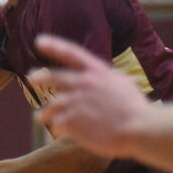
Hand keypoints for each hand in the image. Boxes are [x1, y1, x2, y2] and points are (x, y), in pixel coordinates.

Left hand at [29, 34, 147, 157]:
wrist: (140, 129)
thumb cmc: (136, 109)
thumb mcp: (122, 85)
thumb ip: (106, 79)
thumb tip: (99, 75)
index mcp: (97, 73)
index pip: (72, 53)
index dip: (54, 45)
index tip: (39, 40)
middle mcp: (83, 84)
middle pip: (53, 77)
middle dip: (40, 77)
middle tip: (32, 78)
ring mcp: (75, 102)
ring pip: (51, 105)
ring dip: (44, 112)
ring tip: (39, 117)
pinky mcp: (71, 120)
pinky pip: (57, 124)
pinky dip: (57, 128)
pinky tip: (58, 132)